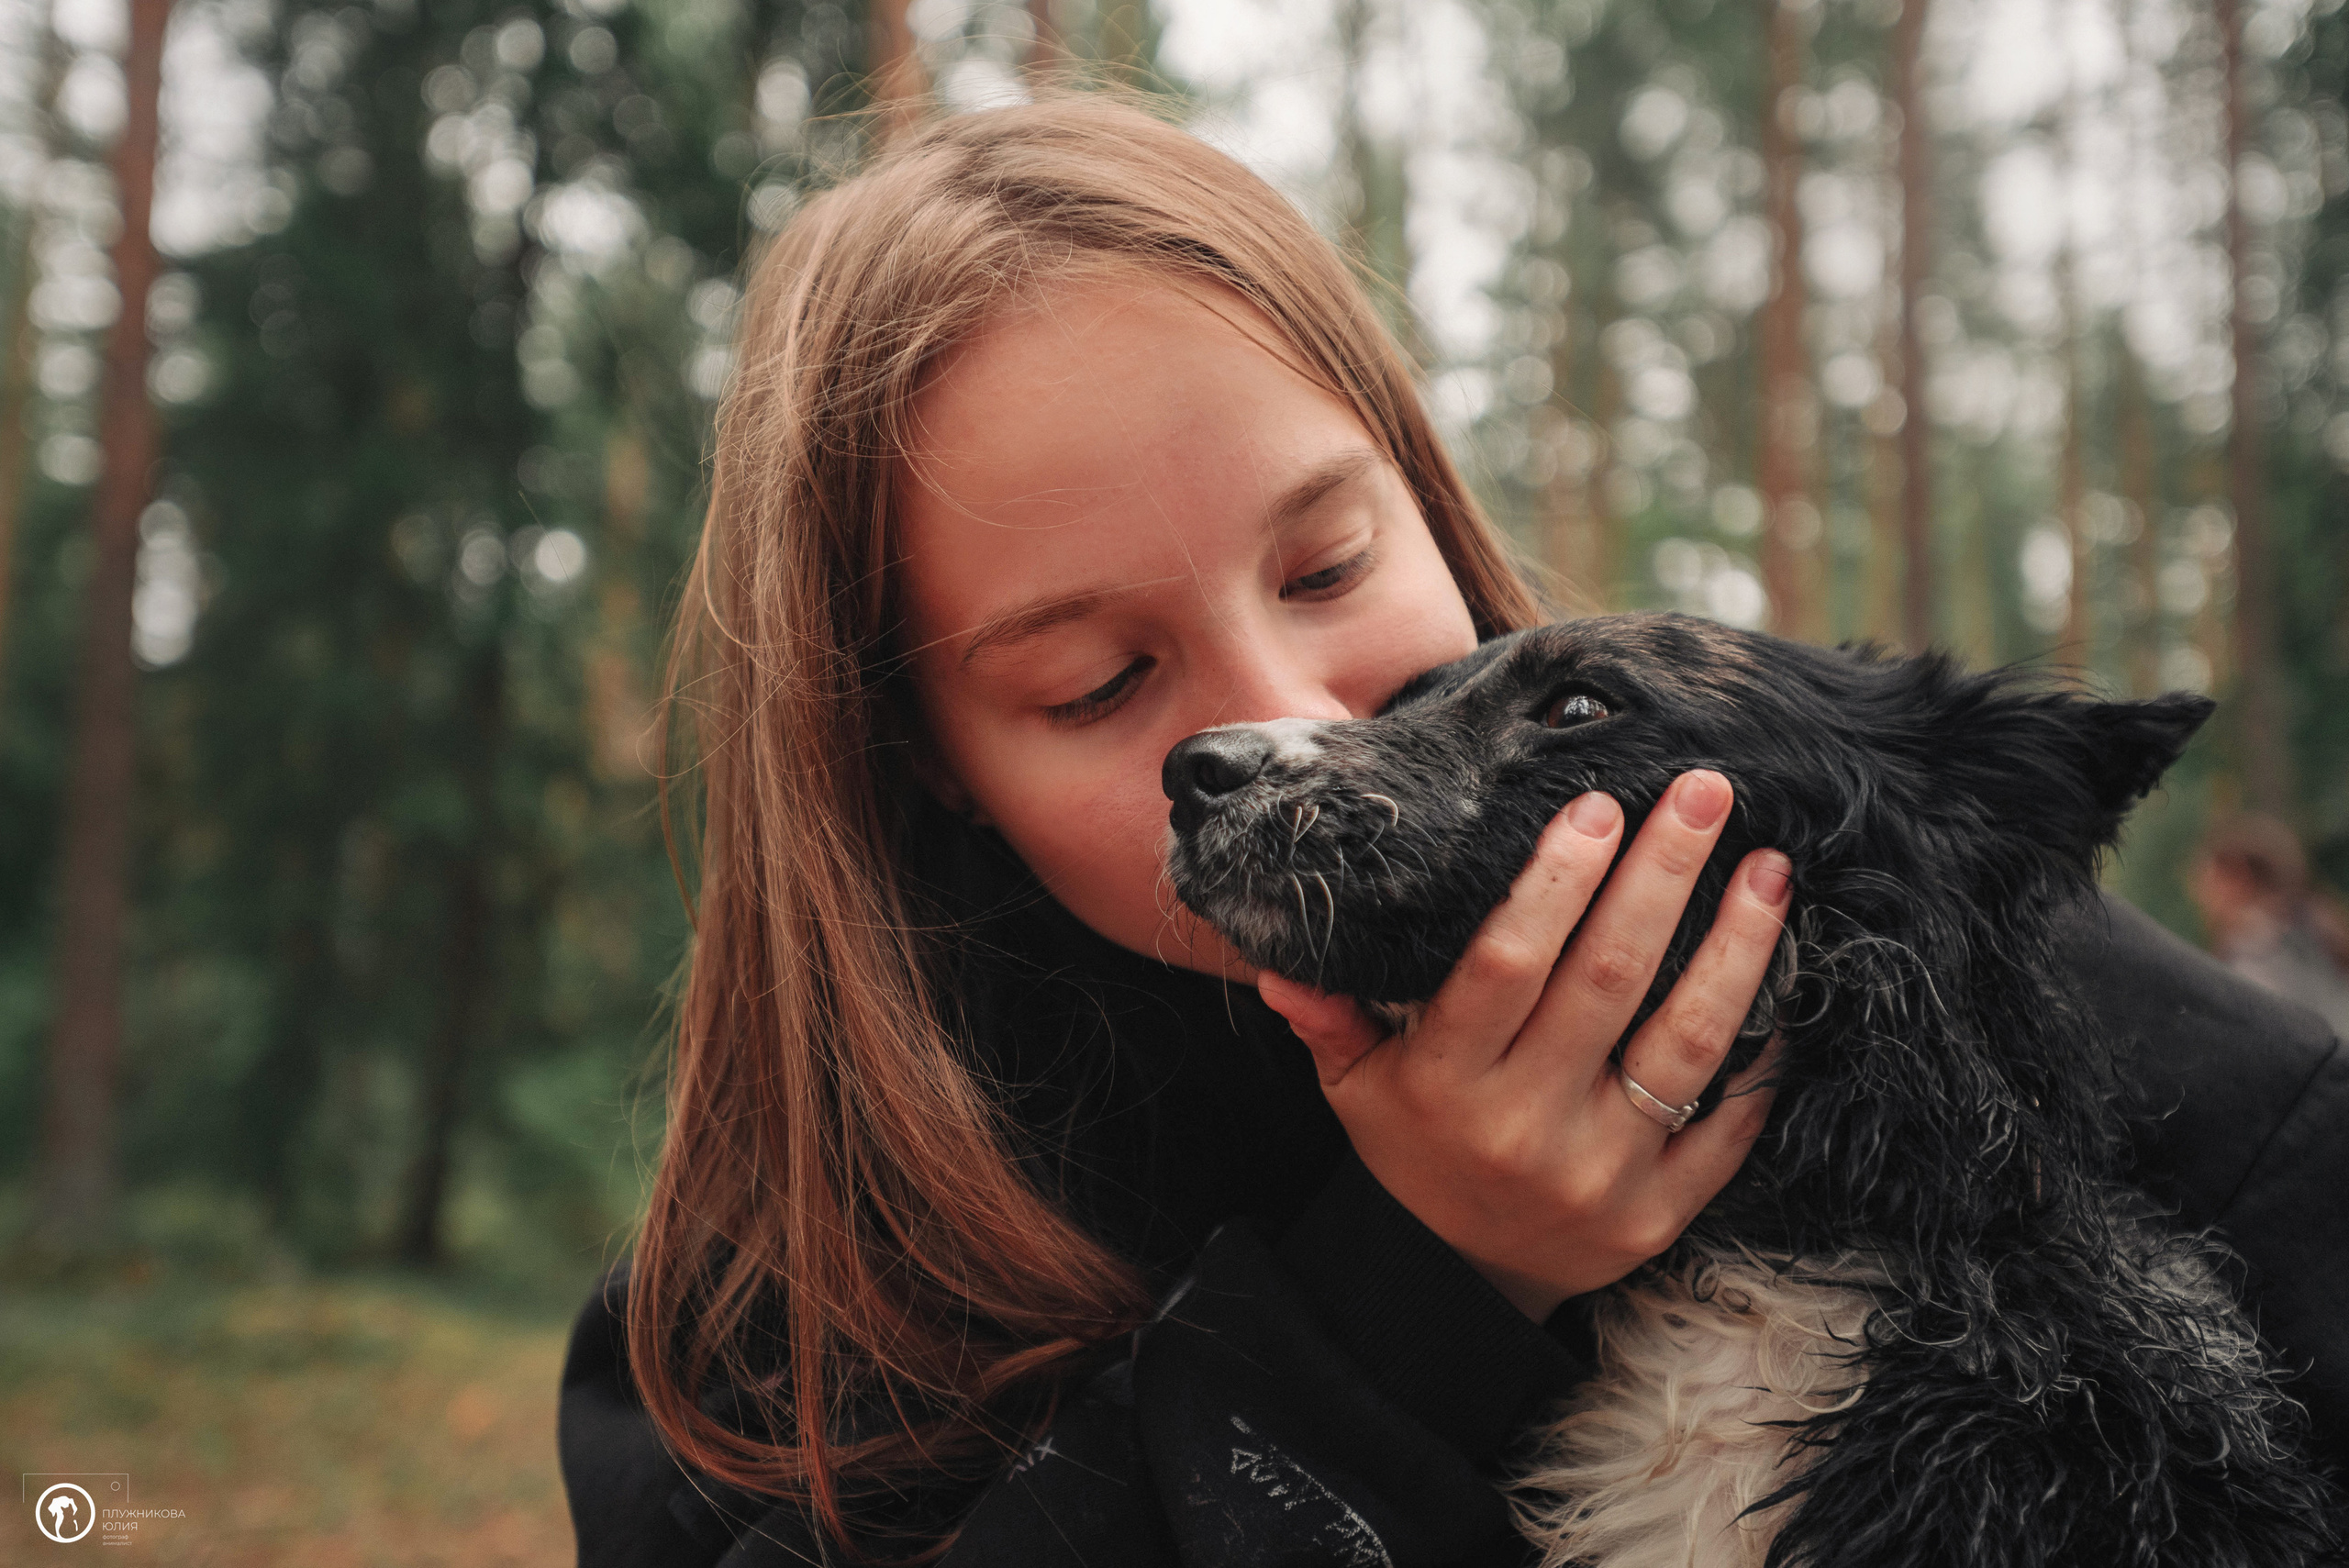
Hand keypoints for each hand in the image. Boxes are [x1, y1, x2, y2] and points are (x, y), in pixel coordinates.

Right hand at [1257, 770, 1790, 1321]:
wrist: (1460, 1283)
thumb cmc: (1412, 1151)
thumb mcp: (1354, 1088)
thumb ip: (1327, 1019)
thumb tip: (1276, 961)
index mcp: (1447, 1082)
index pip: (1506, 964)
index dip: (1556, 883)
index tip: (1598, 803)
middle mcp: (1525, 1126)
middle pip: (1608, 980)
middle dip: (1662, 875)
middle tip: (1705, 790)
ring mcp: (1602, 1175)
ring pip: (1686, 1044)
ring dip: (1737, 947)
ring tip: (1768, 866)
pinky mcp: (1661, 1215)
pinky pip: (1730, 1126)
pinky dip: (1767, 1052)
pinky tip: (1791, 975)